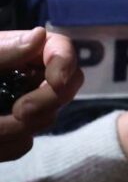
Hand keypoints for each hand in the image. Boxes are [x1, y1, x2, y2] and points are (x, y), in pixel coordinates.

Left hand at [0, 28, 82, 161]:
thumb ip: (2, 51)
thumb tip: (40, 34)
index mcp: (13, 52)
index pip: (59, 48)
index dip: (65, 63)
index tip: (56, 83)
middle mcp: (22, 77)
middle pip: (66, 85)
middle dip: (47, 102)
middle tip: (18, 113)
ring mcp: (19, 106)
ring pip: (46, 119)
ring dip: (15, 130)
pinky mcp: (10, 133)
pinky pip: (25, 143)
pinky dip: (6, 147)